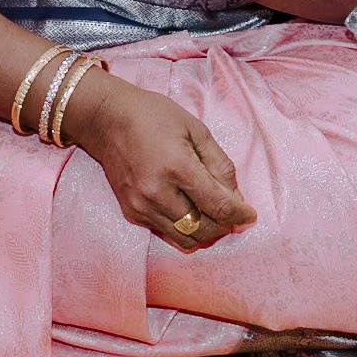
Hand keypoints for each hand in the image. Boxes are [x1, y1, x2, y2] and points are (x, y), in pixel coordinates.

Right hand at [66, 75, 255, 251]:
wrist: (107, 119)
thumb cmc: (154, 117)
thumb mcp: (196, 130)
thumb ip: (220, 165)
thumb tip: (237, 199)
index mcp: (177, 166)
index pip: (218, 205)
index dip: (240, 214)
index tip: (250, 215)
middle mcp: (157, 192)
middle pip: (204, 229)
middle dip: (224, 225)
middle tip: (231, 213)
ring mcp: (142, 206)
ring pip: (186, 239)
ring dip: (206, 232)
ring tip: (212, 216)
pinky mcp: (133, 213)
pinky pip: (168, 234)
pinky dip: (185, 229)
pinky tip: (189, 212)